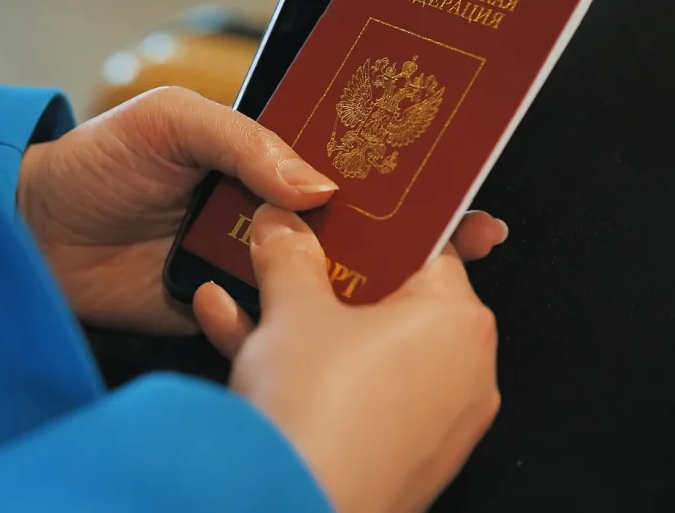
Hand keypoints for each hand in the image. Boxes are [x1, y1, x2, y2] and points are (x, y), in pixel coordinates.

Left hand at [18, 86, 505, 336]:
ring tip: (432, 275)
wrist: (37, 236)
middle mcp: (263, 202)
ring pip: (327, 263)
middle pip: (349, 210)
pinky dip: (316, 313)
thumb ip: (244, 142)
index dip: (392, 156)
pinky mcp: (230, 299)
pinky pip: (283, 308)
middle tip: (468, 229)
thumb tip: (319, 186)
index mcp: (257, 150)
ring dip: (376, 269)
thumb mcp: (171, 121)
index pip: (339, 149)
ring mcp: (251, 253)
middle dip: (408, 218)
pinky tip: (356, 320)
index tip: (446, 165)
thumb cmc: (99, 162)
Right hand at [195, 205, 500, 512]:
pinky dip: (305, 368)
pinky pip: (351, 393)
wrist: (286, 511)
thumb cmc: (316, 407)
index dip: (372, 228)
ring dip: (297, 321)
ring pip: (358, 348)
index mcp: (456, 320)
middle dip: (323, 276)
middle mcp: (461, 372)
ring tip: (243, 293)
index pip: (426, 249)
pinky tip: (238, 338)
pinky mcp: (397, 458)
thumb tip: (282, 224)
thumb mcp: (293, 307)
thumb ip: (290, 253)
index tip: (337, 216)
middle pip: (387, 300)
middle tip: (286, 253)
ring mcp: (431, 423)